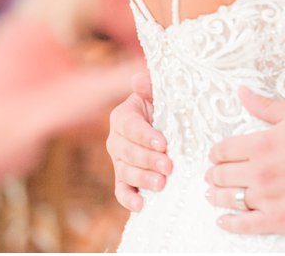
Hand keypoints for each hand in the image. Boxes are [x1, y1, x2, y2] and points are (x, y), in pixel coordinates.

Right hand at [106, 72, 167, 211]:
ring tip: (161, 184)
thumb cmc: (164, 107)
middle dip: (148, 160)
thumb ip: (149, 86)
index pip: (130, 126)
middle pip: (128, 152)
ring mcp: (119, 161)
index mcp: (122, 117)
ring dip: (143, 179)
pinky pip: (121, 190)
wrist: (168, 126)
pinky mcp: (124, 179)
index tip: (163, 143)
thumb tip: (138, 79)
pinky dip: (128, 199)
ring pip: (125, 171)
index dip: (145, 135)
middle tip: (168, 166)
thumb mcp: (159, 93)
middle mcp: (116, 140)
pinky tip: (140, 205)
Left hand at [206, 87, 284, 234]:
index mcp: (262, 144)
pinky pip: (244, 224)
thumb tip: (242, 93)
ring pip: (228, 199)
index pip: (223, 150)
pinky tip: (223, 220)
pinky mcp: (277, 219)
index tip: (216, 156)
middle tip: (214, 174)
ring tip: (214, 194)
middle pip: (221, 175)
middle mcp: (260, 172)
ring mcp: (267, 198)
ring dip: (216, 196)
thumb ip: (265, 106)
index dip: (216, 153)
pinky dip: (229, 223)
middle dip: (214, 174)